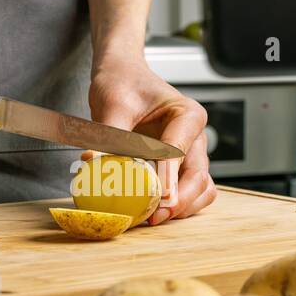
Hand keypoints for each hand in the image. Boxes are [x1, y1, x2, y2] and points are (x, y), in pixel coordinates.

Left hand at [88, 51, 215, 223]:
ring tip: (154, 218)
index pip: (179, 150)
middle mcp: (195, 137)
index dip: (169, 177)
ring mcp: (191, 154)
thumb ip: (109, 134)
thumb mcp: (113, 103)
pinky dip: (178, 206)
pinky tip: (153, 211)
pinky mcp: (181, 167)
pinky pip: (190, 193)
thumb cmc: (122, 84)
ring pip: (202, 189)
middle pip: (198, 176)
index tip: (158, 196)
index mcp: (187, 115)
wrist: (122, 78)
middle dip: (179, 200)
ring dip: (183, 207)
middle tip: (153, 216)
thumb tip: (94, 162)